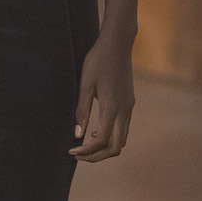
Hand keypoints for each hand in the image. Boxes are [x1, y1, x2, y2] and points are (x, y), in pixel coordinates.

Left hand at [69, 35, 134, 161]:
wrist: (117, 44)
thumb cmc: (98, 61)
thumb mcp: (85, 85)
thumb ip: (82, 111)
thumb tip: (78, 135)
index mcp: (112, 107)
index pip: (102, 141)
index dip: (86, 151)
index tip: (72, 150)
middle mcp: (125, 111)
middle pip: (116, 147)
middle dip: (97, 156)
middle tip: (78, 154)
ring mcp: (129, 107)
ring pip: (122, 140)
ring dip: (105, 147)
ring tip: (86, 144)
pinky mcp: (130, 103)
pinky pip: (123, 129)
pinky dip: (111, 137)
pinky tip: (96, 131)